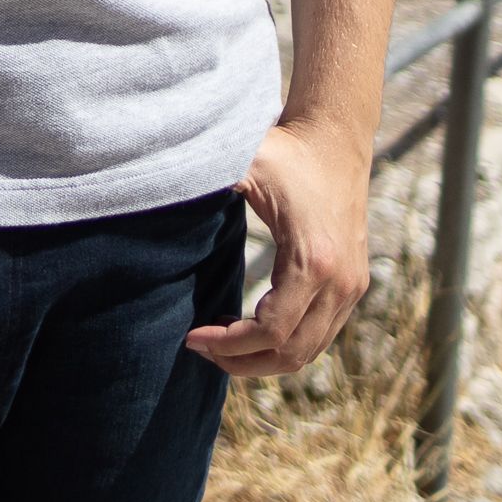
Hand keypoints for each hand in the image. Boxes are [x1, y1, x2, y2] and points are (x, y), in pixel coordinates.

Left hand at [184, 116, 371, 378]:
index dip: (228, 344)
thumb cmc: (285, 151)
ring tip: (221, 346)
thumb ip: (203, 176)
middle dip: (242, 361)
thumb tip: (147, 182)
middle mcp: (340, 282)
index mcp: (312, 261)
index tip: (191, 338)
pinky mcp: (354, 285)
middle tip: (202, 350)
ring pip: (309, 351)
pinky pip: (321, 334)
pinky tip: (250, 329)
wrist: (336, 140)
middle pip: (291, 353)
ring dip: (264, 359)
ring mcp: (352, 287)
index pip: (271, 331)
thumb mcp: (244, 160)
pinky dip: (286, 344)